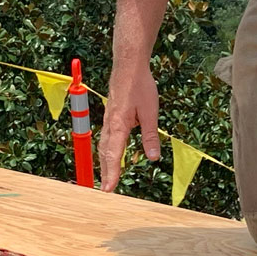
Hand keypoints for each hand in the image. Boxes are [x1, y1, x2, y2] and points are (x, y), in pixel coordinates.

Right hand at [98, 54, 160, 192]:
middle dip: (106, 172)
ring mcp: (108, 119)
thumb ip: (150, 136)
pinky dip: (107, 151)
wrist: (128, 65)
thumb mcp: (150, 112)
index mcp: (118, 125)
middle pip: (105, 153)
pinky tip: (111, 154)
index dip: (111, 173)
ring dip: (105, 163)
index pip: (113, 155)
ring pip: (103, 146)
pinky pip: (106, 138)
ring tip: (108, 178)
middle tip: (106, 190)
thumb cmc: (140, 85)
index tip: (109, 189)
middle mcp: (109, 124)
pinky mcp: (110, 115)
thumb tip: (153, 157)